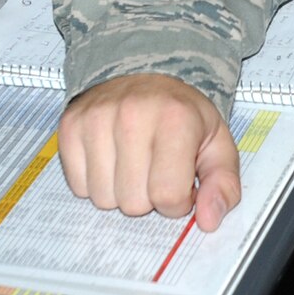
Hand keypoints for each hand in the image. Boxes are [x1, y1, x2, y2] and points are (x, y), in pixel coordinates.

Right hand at [57, 73, 242, 228]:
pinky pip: (78, 187)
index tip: (180, 182)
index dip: (178, 201)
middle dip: (148, 196)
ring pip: (103, 198)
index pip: (168, 195)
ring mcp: (96, 118)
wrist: (144, 74)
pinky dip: (95, 182)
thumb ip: (223, 184)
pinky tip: (111, 157)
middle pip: (133, 203)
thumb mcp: (217, 145)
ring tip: (134, 162)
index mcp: (176, 119)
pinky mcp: (70, 125)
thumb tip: (209, 220)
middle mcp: (133, 114)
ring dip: (120, 191)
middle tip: (155, 169)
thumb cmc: (181, 115)